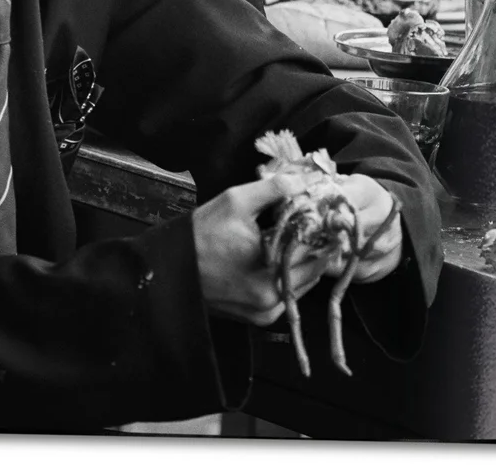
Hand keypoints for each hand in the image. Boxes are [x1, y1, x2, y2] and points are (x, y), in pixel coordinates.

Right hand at [193, 173, 408, 325]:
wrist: (168, 270)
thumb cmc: (200, 234)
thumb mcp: (236, 201)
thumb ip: (276, 188)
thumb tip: (307, 179)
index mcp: (270, 273)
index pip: (316, 248)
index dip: (324, 226)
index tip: (327, 211)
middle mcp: (272, 299)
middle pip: (315, 268)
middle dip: (317, 243)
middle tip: (317, 221)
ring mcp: (266, 313)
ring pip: (304, 282)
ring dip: (307, 260)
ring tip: (301, 235)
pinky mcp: (259, 318)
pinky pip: (289, 293)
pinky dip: (291, 274)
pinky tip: (284, 254)